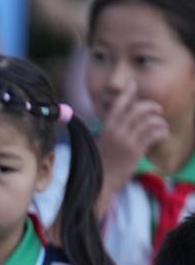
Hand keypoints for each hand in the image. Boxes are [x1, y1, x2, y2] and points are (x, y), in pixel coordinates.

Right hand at [97, 80, 169, 194]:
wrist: (101, 180)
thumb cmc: (102, 161)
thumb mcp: (102, 140)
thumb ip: (111, 128)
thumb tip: (121, 116)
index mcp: (107, 127)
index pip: (118, 104)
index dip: (127, 92)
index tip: (133, 84)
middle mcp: (116, 131)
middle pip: (137, 109)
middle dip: (151, 106)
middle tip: (157, 109)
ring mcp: (127, 141)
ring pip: (148, 121)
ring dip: (159, 121)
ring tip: (162, 124)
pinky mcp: (136, 151)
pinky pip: (153, 135)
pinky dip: (162, 132)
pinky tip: (163, 135)